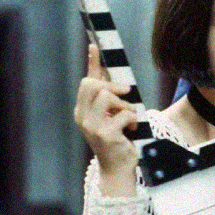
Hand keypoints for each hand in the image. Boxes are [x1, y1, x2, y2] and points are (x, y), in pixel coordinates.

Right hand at [74, 43, 138, 195]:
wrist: (118, 169)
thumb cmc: (117, 140)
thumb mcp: (111, 116)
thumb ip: (110, 98)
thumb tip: (113, 76)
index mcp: (82, 111)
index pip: (86, 81)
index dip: (91, 62)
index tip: (94, 45)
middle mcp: (82, 117)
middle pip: (93, 84)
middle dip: (113, 85)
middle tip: (126, 93)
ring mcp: (91, 126)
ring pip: (107, 96)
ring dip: (124, 104)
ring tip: (129, 117)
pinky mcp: (104, 134)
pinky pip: (123, 113)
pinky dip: (132, 119)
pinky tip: (132, 129)